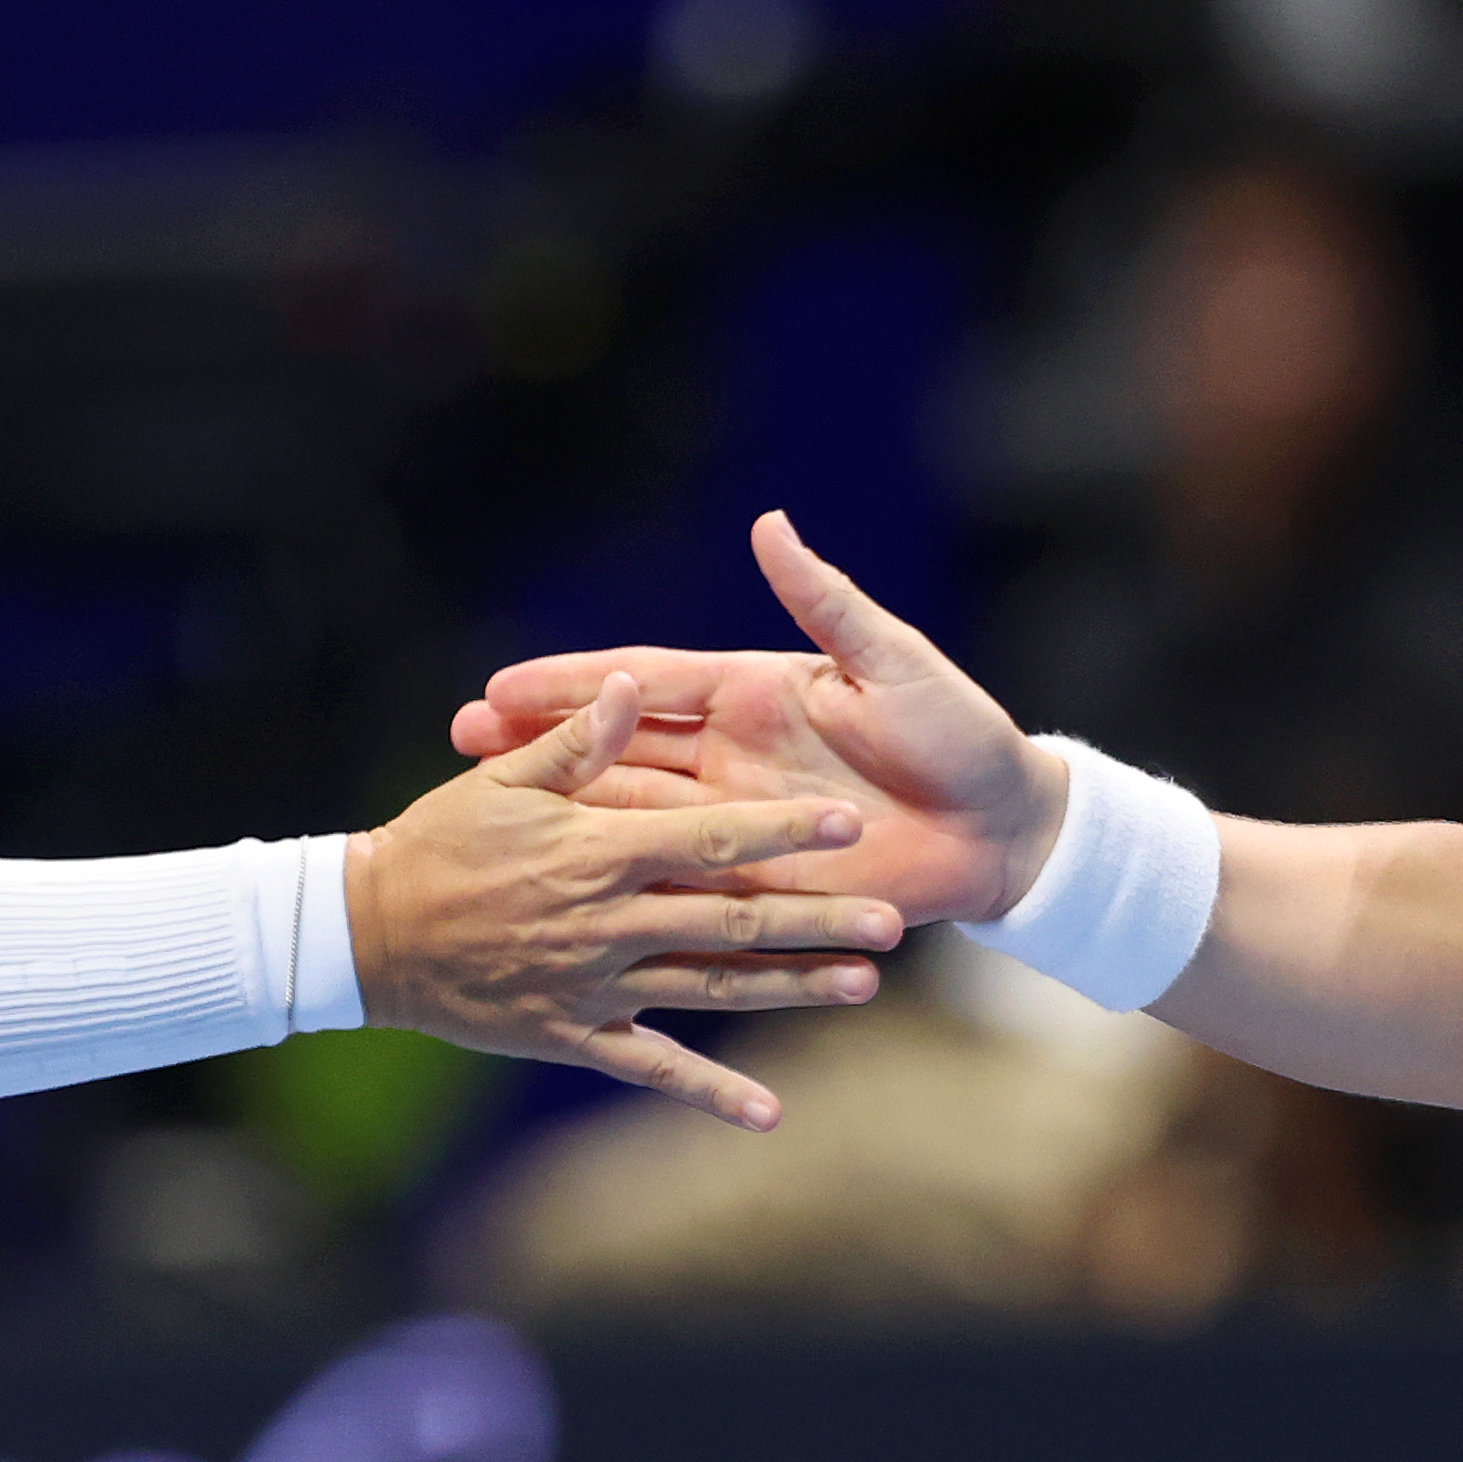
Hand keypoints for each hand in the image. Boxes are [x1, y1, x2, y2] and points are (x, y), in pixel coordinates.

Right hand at [347, 669, 901, 1129]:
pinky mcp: (574, 1036)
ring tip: (864, 986)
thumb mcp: (502, 778)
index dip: (783, 830)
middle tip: (890, 919)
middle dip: (817, 918)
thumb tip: (633, 684)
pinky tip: (768, 1113)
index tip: (848, 823)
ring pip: (712, 988)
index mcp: (597, 848)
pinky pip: (652, 1066)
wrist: (366, 935)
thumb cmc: (435, 841)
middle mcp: (608, 920)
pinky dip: (709, 1091)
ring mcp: (596, 985)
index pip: (711, 836)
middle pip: (733, 919)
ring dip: (790, 989)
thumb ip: (578, 738)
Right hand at [447, 512, 1066, 925]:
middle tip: (458, 751)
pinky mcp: (761, 891)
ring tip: (488, 833)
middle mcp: (729, 764)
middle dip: (537, 754)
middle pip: (616, 758)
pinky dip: (634, 908)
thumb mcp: (890, 663)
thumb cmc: (956, 729)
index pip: (643, 685)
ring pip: (632, 829)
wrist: (1004, 824)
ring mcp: (738, 829)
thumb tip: (769, 525)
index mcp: (749, 697)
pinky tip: (574, 936)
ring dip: (564, 830)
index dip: (573, 687)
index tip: (498, 688)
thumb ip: (825, 601)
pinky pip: (692, 915)